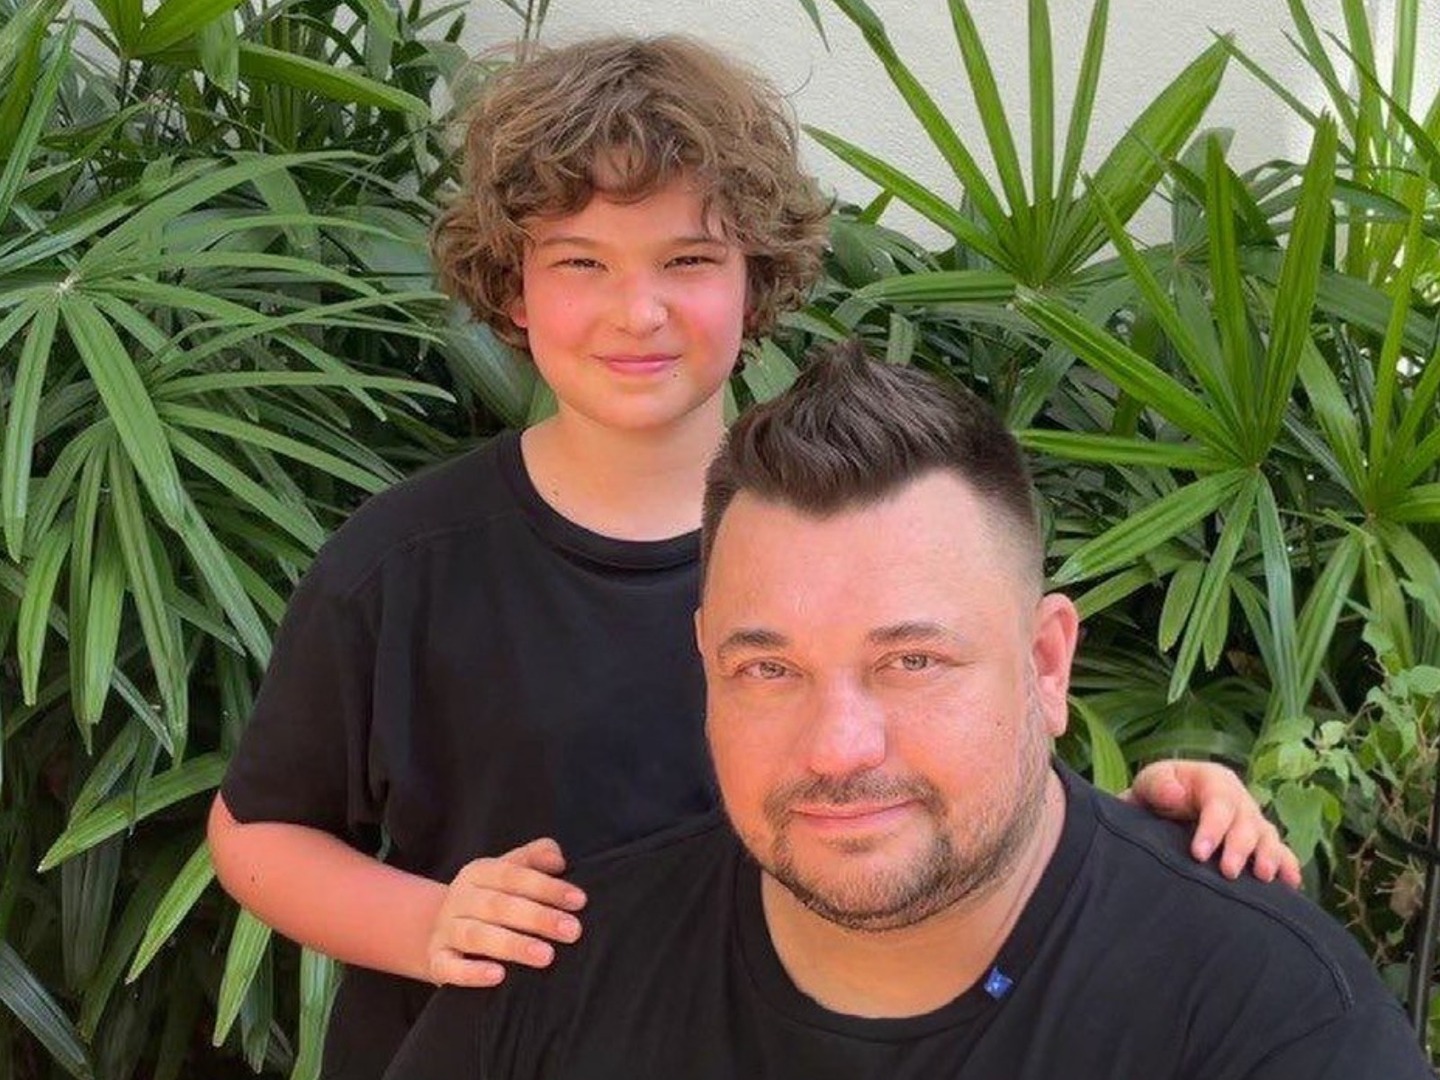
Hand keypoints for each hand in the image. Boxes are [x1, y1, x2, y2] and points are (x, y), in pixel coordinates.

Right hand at [426, 837, 587, 986]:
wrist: (442, 928)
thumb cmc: (492, 899)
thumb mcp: (510, 872)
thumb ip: (535, 858)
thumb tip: (558, 860)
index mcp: (478, 872)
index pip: (513, 875)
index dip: (546, 886)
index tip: (579, 901)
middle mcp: (459, 898)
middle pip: (499, 905)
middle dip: (538, 918)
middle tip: (572, 931)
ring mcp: (445, 930)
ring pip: (477, 936)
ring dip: (513, 945)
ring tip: (546, 956)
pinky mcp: (436, 960)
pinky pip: (449, 967)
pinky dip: (471, 973)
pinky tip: (498, 976)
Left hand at [1123, 760, 1301, 887]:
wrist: (1161, 810)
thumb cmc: (1157, 794)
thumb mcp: (1150, 782)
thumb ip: (1158, 785)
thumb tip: (1176, 795)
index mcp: (1214, 780)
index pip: (1219, 803)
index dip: (1212, 828)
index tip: (1198, 854)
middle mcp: (1239, 799)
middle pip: (1247, 822)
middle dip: (1239, 848)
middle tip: (1228, 872)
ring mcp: (1252, 820)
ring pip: (1267, 836)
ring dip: (1269, 857)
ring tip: (1263, 877)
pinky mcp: (1260, 841)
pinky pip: (1281, 852)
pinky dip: (1288, 866)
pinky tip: (1291, 884)